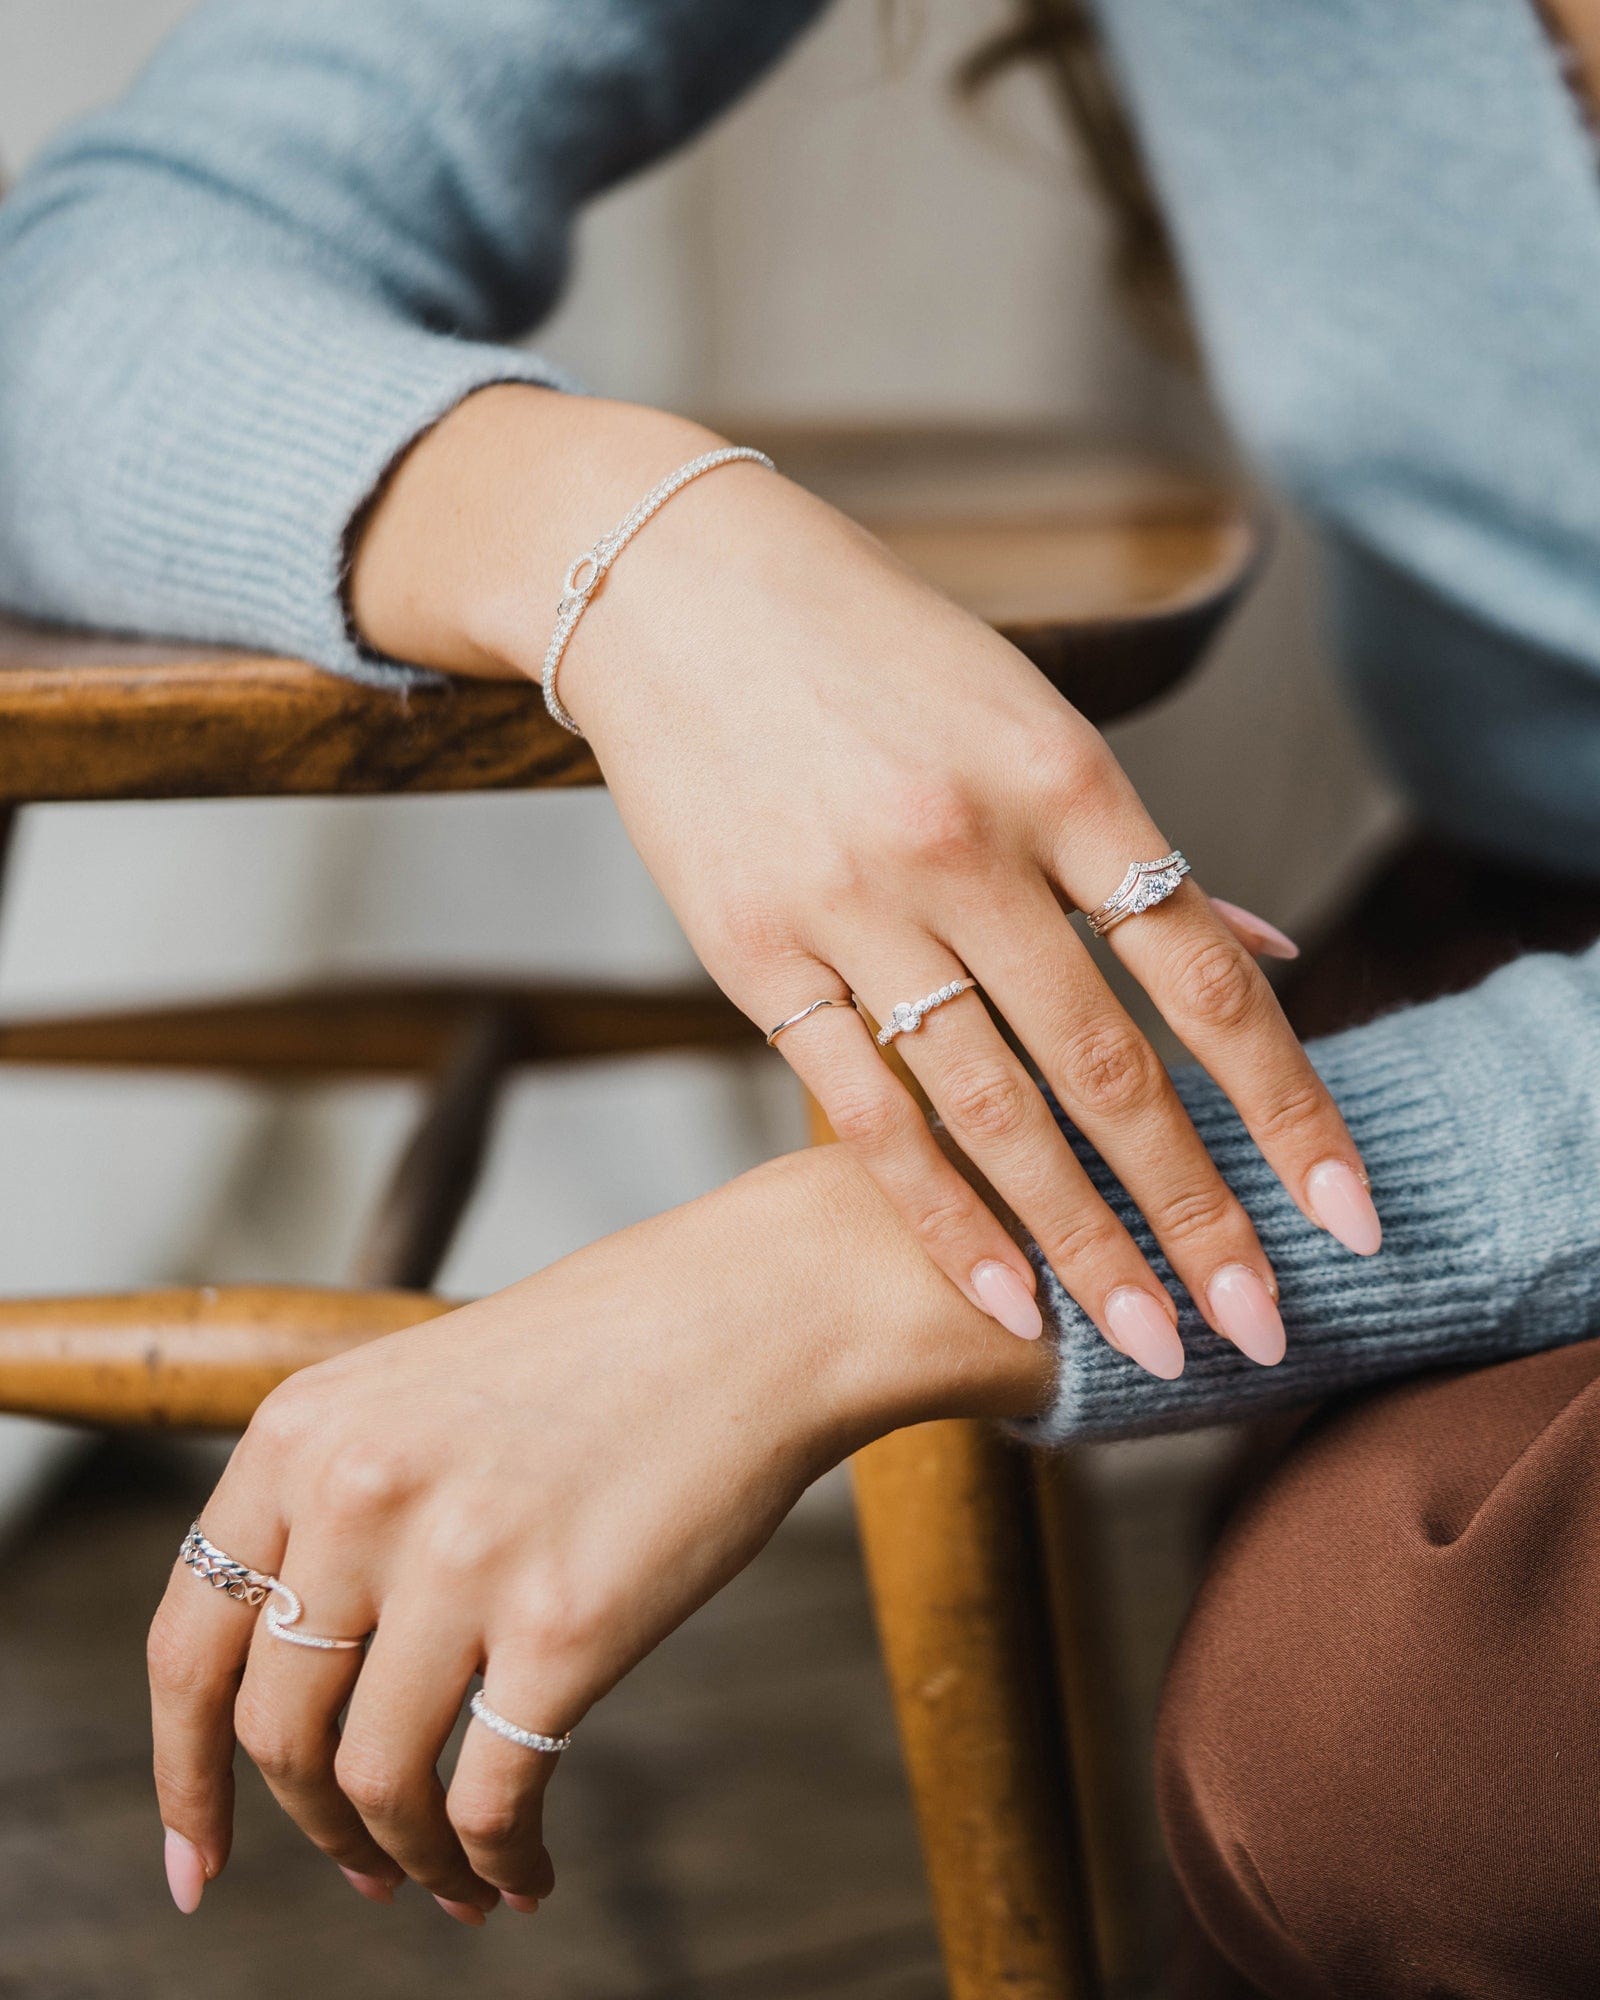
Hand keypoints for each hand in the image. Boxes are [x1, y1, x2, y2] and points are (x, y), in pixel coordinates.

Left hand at [148, 1148, 1050, 1919]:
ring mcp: (459, 1560)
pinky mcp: (564, 1624)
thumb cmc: (608, 1348)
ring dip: (405, 1860)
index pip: (190, 1641)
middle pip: (276, 1730)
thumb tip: (305, 1673)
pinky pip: (490, 1799)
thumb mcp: (423, 1389)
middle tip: (365, 1870)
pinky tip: (525, 1872)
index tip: (200, 1861)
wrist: (758, 1308)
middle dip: (313, 1829)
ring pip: (374, 1783)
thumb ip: (340, 1501)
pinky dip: (495, 1861)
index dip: (183, 1774)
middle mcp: (356, 1492)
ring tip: (452, 1880)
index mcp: (303, 1430)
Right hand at [351, 389, 1379, 1375]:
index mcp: (1058, 774)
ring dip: (1081, 1241)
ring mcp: (852, 907)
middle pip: (1107, 1066)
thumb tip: (1263, 951)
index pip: (1199, 972)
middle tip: (1262, 1324)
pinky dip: (938, 1214)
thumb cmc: (872, 648)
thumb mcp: (1028, 712)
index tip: (1343, 1213)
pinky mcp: (756, 958)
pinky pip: (863, 1112)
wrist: (671, 590)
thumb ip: (1135, 849)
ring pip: (991, 1110)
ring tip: (1151, 1342)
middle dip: (1195, 1212)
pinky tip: (1003, 1292)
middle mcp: (962, 847)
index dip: (1285, 1105)